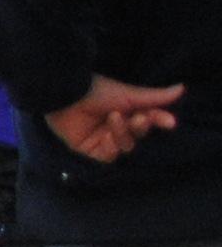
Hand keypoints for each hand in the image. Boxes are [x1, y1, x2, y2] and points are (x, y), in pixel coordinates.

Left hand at [50, 73, 183, 164]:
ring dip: (123, 133)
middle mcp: (115, 127)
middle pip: (138, 136)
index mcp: (125, 111)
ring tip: (114, 118)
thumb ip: (154, 97)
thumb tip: (181, 89)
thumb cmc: (94, 90)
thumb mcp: (127, 93)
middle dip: (140, 127)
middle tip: (139, 117)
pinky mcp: (89, 151)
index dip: (159, 121)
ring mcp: (102, 139)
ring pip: (125, 146)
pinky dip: (112, 147)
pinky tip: (108, 136)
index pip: (149, 121)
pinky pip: (108, 157)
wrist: (65, 96)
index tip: (169, 122)